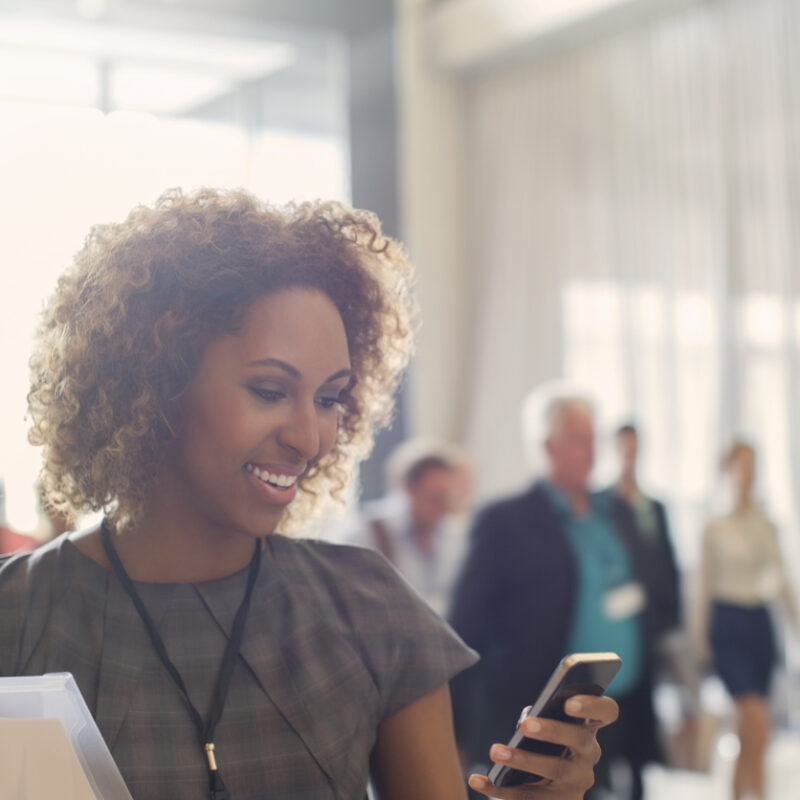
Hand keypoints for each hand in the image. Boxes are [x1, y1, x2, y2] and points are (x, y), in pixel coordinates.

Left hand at [467, 694, 618, 798]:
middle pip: (578, 740)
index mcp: (588, 727)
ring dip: (522, 760)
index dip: (593, 705)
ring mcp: (576, 783)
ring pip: (553, 770)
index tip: (569, 702)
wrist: (551, 789)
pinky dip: (497, 788)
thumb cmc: (547, 742)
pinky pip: (525, 797)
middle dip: (552, 731)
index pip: (607, 712)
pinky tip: (476, 779)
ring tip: (495, 751)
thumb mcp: (550, 726)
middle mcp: (588, 756)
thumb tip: (526, 721)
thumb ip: (543, 716)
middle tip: (526, 725)